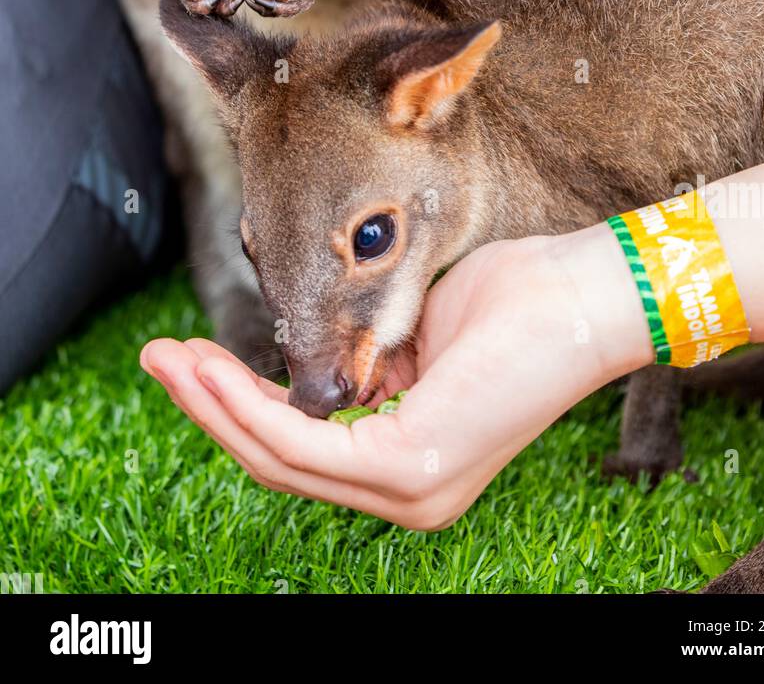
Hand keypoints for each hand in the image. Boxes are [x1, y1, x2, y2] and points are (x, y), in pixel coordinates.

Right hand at [141, 228, 649, 527]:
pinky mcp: (413, 469)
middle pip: (280, 460)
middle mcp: (409, 495)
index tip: (194, 357)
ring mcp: (412, 491)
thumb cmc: (517, 303)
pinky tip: (213, 368)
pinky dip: (251, 406)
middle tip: (156, 357)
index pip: (307, 449)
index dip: (240, 405)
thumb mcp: (420, 336)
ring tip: (166, 357)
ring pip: (281, 456)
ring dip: (214, 404)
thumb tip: (313, 363)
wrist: (584, 292)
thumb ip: (367, 364)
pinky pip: (307, 444)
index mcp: (411, 464)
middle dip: (208, 407)